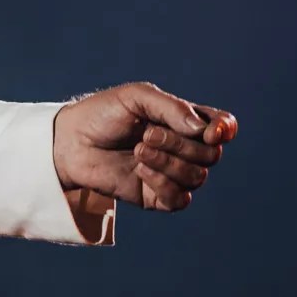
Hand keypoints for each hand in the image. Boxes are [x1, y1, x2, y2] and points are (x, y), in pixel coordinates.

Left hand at [52, 81, 237, 212]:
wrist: (70, 140)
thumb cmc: (103, 113)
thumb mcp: (136, 97)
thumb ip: (172, 107)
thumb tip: (204, 131)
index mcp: (185, 121)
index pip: (224, 128)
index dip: (225, 131)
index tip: (211, 132)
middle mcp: (185, 148)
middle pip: (210, 154)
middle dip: (179, 144)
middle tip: (145, 134)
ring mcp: (172, 173)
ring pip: (197, 177)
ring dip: (168, 162)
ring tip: (138, 150)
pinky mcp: (157, 196)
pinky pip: (180, 199)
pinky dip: (163, 184)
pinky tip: (140, 170)